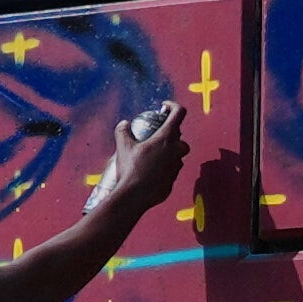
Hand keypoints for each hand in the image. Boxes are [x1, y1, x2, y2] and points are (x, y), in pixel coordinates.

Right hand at [92, 97, 197, 230]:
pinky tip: (150, 171)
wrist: (135, 195)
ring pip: (177, 154)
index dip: (173, 106)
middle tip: (154, 137)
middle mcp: (176, 149)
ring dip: (167, 151)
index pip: (178, 113)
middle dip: (169, 135)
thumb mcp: (123, 147)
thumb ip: (123, 132)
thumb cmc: (131, 169)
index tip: (164, 107)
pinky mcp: (174, 178)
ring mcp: (177, 165)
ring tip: (151, 156)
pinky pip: (172, 168)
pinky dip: (164, 166)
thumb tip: (124, 124)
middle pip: (179, 136)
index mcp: (166, 137)